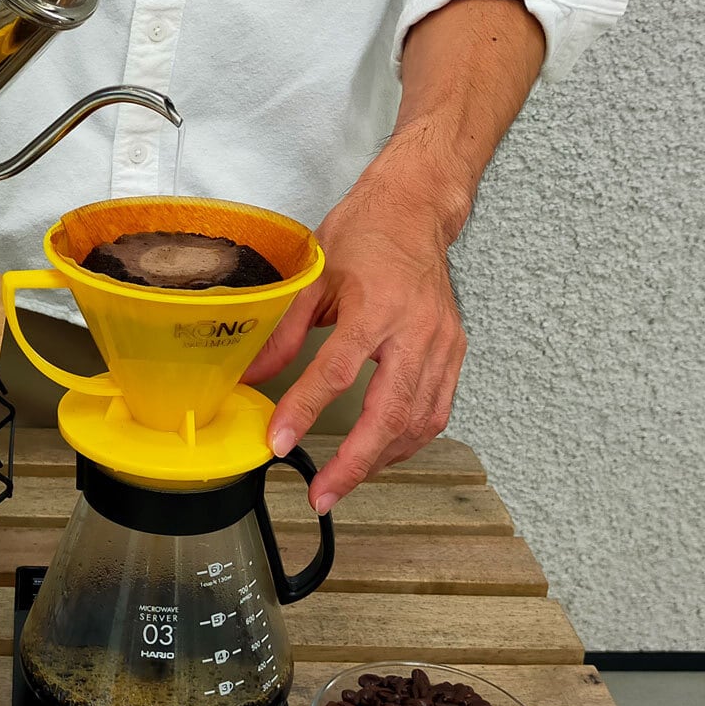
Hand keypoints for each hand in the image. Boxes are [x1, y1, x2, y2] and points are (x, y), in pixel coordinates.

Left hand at [242, 166, 467, 515]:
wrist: (415, 211)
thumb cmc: (364, 236)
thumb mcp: (313, 277)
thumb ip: (284, 331)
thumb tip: (250, 375)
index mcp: (375, 308)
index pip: (337, 373)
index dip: (304, 412)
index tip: (279, 442)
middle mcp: (416, 332)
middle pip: (388, 414)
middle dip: (354, 463)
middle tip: (321, 494)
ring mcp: (442, 345)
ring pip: (418, 422)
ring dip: (381, 459)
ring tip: (344, 481)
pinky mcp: (454, 352)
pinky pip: (436, 410)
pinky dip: (408, 440)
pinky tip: (381, 453)